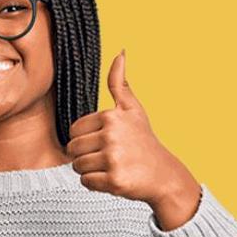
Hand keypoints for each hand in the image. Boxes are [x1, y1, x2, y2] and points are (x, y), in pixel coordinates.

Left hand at [66, 50, 200, 227]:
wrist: (164, 175)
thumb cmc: (144, 140)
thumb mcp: (133, 109)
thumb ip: (119, 83)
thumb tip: (120, 52)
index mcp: (111, 117)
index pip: (74, 130)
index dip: (85, 138)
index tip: (105, 141)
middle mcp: (111, 136)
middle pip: (73, 149)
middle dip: (86, 156)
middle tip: (109, 156)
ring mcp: (113, 158)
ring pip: (77, 166)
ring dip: (90, 170)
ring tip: (111, 166)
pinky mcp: (114, 180)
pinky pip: (85, 182)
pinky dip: (96, 184)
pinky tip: (113, 178)